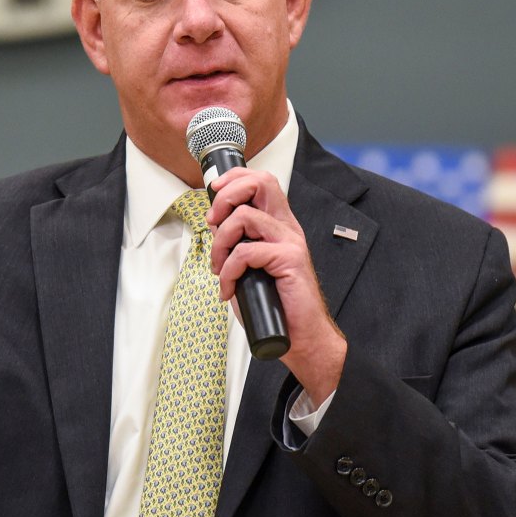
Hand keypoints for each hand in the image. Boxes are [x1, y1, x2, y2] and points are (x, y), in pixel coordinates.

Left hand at [206, 168, 345, 402]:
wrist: (302, 337)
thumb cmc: (276, 307)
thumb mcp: (248, 270)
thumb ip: (235, 247)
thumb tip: (215, 231)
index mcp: (279, 226)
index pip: (261, 182)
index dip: (234, 179)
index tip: (214, 193)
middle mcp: (287, 228)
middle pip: (259, 183)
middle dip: (226, 196)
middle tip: (213, 221)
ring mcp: (290, 241)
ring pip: (244, 217)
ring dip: (220, 243)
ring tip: (218, 268)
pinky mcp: (289, 259)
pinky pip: (245, 253)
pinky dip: (227, 272)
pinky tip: (228, 289)